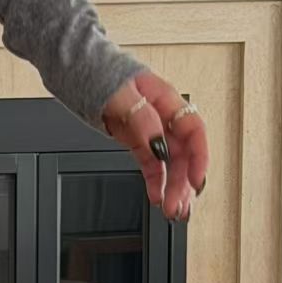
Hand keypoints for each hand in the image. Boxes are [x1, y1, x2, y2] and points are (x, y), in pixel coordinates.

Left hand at [100, 69, 208, 223]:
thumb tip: (157, 144)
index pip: (193, 130)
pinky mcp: (138, 140)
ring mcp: (151, 130)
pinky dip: (156, 181)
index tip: (196, 181)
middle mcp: (163, 116)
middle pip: (182, 153)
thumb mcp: (121, 95)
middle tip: (178, 206)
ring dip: (173, 187)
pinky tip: (157, 196)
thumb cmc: (103, 74)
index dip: (199, 157)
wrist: (82, 72)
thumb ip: (141, 119)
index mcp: (166, 100)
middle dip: (183, 182)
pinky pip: (152, 164)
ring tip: (172, 210)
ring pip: (170, 163)